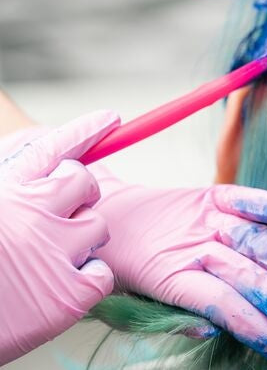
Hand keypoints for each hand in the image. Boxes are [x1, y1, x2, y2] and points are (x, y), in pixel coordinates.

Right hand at [0, 111, 118, 363]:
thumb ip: (12, 192)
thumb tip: (48, 178)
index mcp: (5, 190)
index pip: (54, 148)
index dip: (86, 130)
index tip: (111, 118)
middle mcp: (34, 212)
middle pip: (85, 183)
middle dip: (82, 195)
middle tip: (65, 215)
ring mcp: (55, 251)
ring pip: (98, 227)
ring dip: (81, 240)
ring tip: (46, 261)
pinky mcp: (70, 294)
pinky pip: (102, 274)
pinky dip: (87, 281)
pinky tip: (57, 289)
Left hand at [90, 172, 266, 368]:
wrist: (99, 216)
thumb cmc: (118, 266)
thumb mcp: (132, 304)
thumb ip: (175, 316)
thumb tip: (212, 328)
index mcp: (173, 278)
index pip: (228, 309)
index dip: (263, 333)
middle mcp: (195, 248)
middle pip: (251, 279)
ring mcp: (203, 220)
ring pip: (254, 241)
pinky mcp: (206, 197)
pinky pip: (238, 196)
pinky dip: (262, 202)